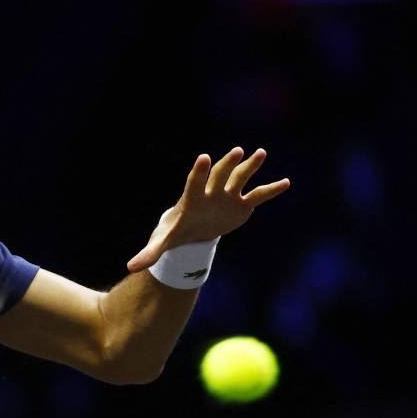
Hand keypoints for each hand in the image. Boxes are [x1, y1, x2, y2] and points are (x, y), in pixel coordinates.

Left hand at [126, 146, 289, 272]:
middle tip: (237, 151)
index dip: (199, 172)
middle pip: (219, 176)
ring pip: (239, 179)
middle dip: (227, 165)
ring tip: (260, 153)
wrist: (192, 229)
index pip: (195, 183)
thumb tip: (131, 266)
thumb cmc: (176, 231)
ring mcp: (227, 196)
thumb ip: (150, 253)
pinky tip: (285, 183)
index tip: (203, 158)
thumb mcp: (163, 242)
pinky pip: (257, 196)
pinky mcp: (241, 205)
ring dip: (249, 167)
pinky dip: (270, 190)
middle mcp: (210, 193)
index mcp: (192, 200)